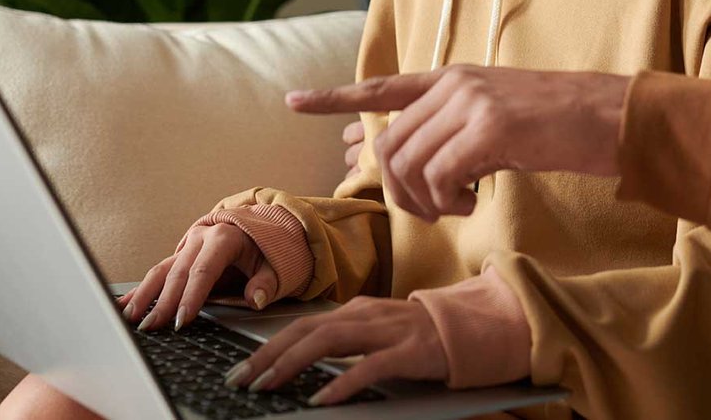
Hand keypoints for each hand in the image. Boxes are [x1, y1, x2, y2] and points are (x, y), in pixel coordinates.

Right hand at [119, 223, 276, 330]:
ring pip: (160, 271)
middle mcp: (200, 239)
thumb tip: (256, 298)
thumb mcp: (275, 264)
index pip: (204, 270)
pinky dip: (138, 290)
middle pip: (177, 273)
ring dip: (144, 296)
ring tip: (130, 318)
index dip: (192, 295)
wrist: (255, 230)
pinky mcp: (177, 257)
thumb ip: (267, 282)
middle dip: (163, 302)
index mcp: (223, 238)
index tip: (182, 319)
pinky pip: (156, 274)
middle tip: (151, 326)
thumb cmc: (264, 250)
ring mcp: (185, 248)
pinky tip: (122, 305)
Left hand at [221, 296, 445, 405]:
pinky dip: (342, 382)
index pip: (302, 325)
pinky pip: (369, 367)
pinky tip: (322, 399)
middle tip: (239, 379)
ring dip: (293, 363)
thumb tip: (298, 359)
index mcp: (356, 310)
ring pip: (330, 341)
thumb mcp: (376, 333)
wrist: (471, 328)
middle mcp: (366, 315)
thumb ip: (344, 342)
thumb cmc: (420, 335)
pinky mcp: (409, 352)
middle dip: (269, 355)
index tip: (241, 370)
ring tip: (267, 385)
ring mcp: (388, 331)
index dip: (268, 347)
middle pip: (307, 330)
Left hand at [287, 66, 629, 221]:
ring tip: (459, 206)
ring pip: (409, 163)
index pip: (382, 87)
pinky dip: (449, 200)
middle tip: (437, 210)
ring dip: (425, 200)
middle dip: (400, 190)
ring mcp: (471, 102)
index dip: (335, 98)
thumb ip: (456, 129)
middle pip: (391, 145)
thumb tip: (420, 165)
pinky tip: (475, 201)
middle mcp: (455, 84)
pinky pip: (440, 176)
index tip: (294, 102)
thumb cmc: (561, 125)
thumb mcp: (499, 118)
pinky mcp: (490, 126)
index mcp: (453, 78)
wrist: (611, 115)